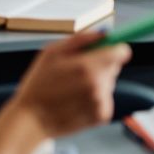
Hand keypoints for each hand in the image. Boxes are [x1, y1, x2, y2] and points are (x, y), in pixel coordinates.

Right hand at [9, 31, 130, 137]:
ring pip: (108, 83)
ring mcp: (102, 102)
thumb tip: (104, 33)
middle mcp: (99, 85)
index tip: (102, 51)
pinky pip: (105, 99)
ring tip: (72, 89)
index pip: (121, 52)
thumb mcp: (52, 52)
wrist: (31, 120)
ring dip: (96, 83)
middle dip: (100, 65)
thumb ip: (81, 39)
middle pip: (114, 67)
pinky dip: (94, 99)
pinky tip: (76, 101)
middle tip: (76, 72)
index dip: (112, 49)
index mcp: (88, 66)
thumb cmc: (38, 85)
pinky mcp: (102, 116)